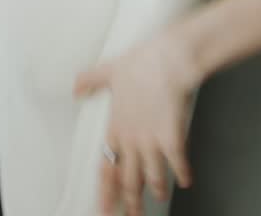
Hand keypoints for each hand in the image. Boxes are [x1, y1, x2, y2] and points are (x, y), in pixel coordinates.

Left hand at [74, 32, 201, 215]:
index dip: (105, 191)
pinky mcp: (172, 136)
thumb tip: (75, 88)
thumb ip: (89, 81)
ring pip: (151, 177)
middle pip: (128, 180)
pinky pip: (176, 163)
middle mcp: (132, 139)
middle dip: (129, 203)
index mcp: (116, 127)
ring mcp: (152, 139)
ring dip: (154, 191)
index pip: (107, 167)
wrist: (167, 59)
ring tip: (156, 200)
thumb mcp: (107, 71)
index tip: (103, 208)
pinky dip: (181, 174)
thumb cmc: (140, 63)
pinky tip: (185, 181)